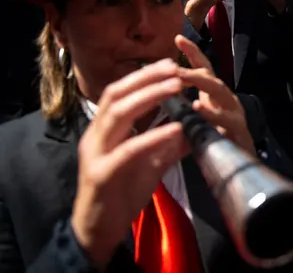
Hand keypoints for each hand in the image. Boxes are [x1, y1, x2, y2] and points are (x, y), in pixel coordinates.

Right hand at [71, 59, 187, 267]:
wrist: (99, 230)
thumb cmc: (122, 193)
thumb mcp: (150, 163)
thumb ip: (168, 145)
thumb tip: (194, 127)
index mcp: (104, 130)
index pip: (119, 92)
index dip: (143, 76)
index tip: (171, 65)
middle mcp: (96, 136)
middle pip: (116, 95)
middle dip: (146, 78)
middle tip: (174, 67)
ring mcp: (96, 154)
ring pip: (118, 114)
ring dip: (149, 97)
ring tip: (176, 87)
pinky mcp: (102, 174)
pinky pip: (129, 150)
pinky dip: (153, 136)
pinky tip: (176, 128)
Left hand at [175, 35, 254, 156]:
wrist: (241, 169)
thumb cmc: (217, 143)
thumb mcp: (200, 122)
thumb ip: (187, 108)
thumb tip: (164, 91)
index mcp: (215, 97)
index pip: (204, 70)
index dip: (192, 54)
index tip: (177, 38)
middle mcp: (226, 100)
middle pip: (211, 77)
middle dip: (193, 67)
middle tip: (173, 64)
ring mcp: (234, 114)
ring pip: (220, 91)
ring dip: (201, 82)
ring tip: (181, 77)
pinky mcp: (238, 131)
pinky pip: (225, 120)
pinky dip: (211, 114)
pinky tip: (197, 108)